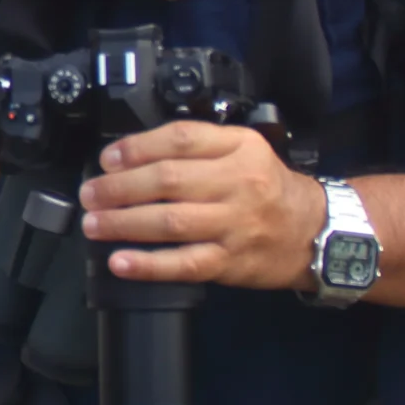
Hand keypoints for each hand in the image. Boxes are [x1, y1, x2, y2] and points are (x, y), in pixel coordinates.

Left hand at [79, 122, 326, 288]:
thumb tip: (132, 152)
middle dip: (119, 188)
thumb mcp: (244, 149)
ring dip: (123, 223)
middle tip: (91, 194)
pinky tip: (121, 262)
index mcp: (238, 148)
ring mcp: (234, 225)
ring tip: (94, 224)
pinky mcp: (230, 262)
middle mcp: (237, 183)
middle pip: (168, 181)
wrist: (314, 231)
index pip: (180, 140)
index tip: (107, 158)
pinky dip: (148, 265)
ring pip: (170, 222)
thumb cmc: (268, 187)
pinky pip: (183, 264)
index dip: (137, 147)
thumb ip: (199, 145)